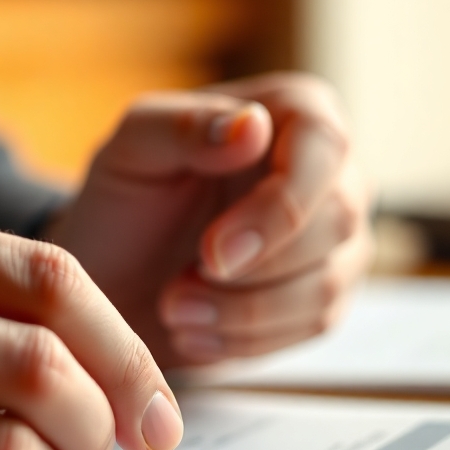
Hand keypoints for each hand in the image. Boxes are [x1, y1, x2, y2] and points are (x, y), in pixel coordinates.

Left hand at [48, 73, 373, 367]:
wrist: (113, 271)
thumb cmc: (123, 196)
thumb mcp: (131, 149)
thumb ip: (184, 127)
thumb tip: (252, 126)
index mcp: (292, 110)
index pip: (322, 144)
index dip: (278, 206)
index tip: (213, 254)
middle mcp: (330, 170)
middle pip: (336, 220)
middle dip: (254, 272)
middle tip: (175, 294)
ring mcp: (336, 237)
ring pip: (328, 284)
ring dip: (243, 314)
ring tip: (173, 310)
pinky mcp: (326, 294)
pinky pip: (314, 326)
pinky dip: (247, 339)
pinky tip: (193, 331)